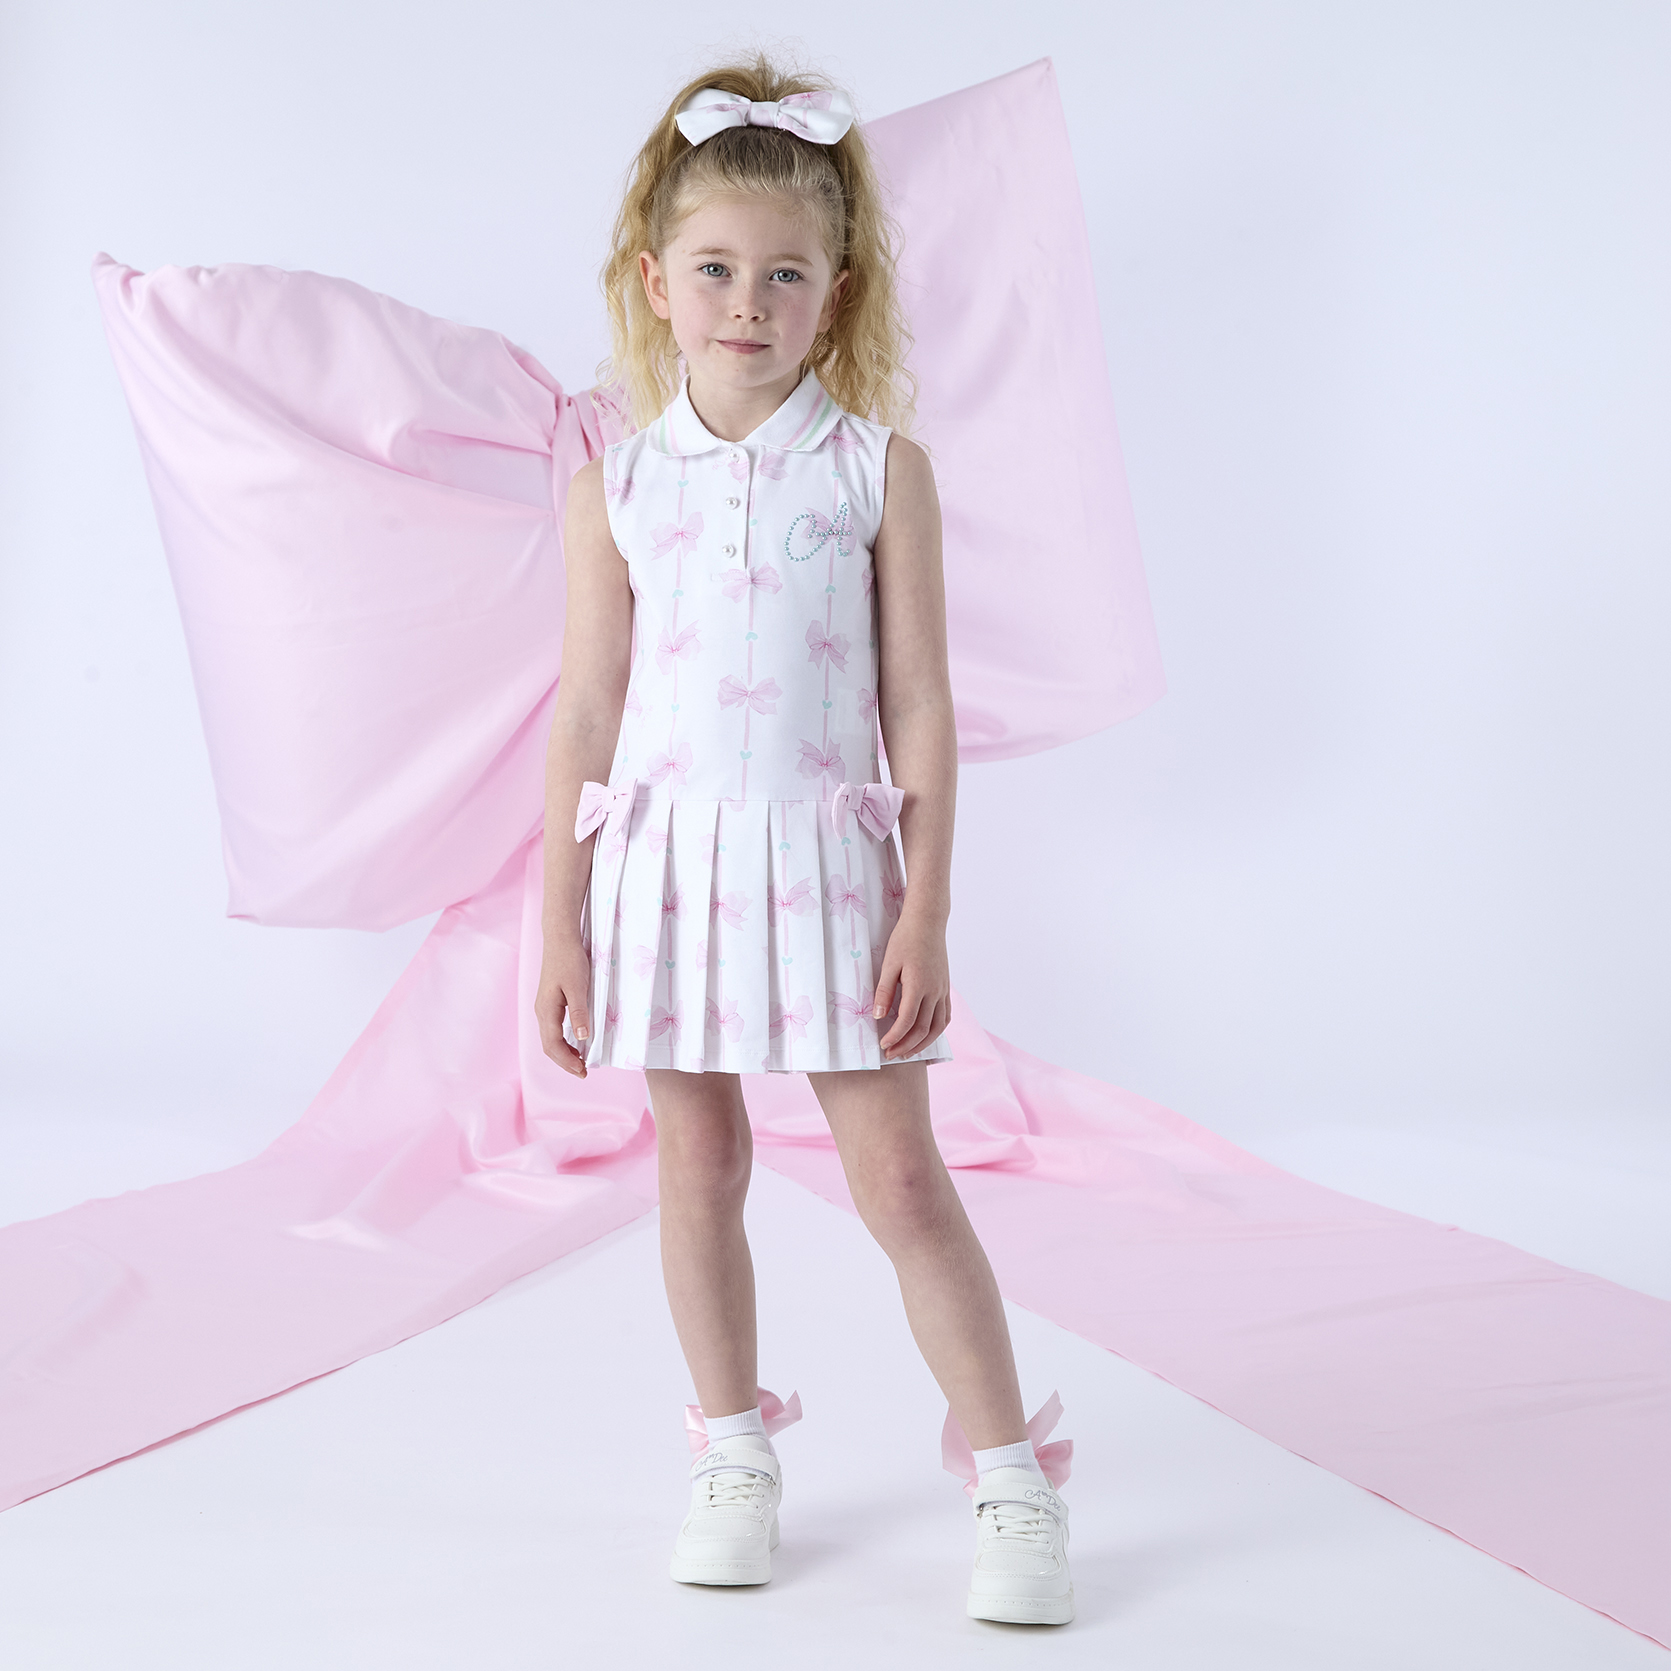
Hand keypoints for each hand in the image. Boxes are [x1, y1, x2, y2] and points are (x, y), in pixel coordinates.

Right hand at [535, 937, 593, 1077]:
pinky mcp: (550, 1002)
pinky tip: (576, 1042)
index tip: (582, 1070)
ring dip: (564, 1053)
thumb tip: (582, 1038)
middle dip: (564, 1062)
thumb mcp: (578, 987)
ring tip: (580, 1062)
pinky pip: (554, 1029)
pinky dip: (563, 1041)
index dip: (566, 1061)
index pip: (553, 1045)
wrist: (560, 939)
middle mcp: (542, 1011)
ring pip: (550, 1038)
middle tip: (583, 1072)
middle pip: (549, 1045)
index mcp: (547, 1010)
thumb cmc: (569, 960)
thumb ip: (579, 1012)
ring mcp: (545, 1007)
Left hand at [873, 910, 951, 1060]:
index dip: (894, 1037)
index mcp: (918, 985)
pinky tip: (926, 1036)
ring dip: (922, 1044)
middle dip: (906, 1046)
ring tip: (907, 1052)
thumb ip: (884, 991)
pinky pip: (945, 1016)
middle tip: (890, 1054)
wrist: (927, 922)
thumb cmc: (905, 939)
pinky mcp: (946, 988)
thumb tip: (878, 1017)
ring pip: (937, 1027)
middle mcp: (935, 991)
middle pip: (922, 1029)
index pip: (907, 1021)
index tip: (882, 1045)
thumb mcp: (889, 963)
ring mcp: (943, 990)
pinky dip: (936, 1031)